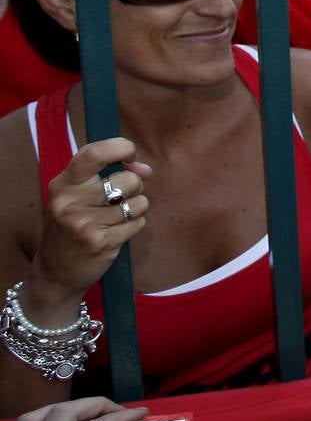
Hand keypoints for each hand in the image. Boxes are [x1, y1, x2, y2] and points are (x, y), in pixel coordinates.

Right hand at [30, 139, 149, 317]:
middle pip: (128, 180)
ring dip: (135, 208)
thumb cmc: (72, 226)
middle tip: (119, 199)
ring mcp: (84, 224)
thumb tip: (145, 168)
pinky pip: (138, 222)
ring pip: (138, 202)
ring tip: (116, 218)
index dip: (121, 148)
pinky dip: (134, 226)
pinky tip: (116, 233)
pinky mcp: (101, 243)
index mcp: (63, 184)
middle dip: (135, 187)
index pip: (94, 154)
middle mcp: (70, 202)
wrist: (55, 272)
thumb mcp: (78, 196)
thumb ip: (109, 175)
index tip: (131, 155)